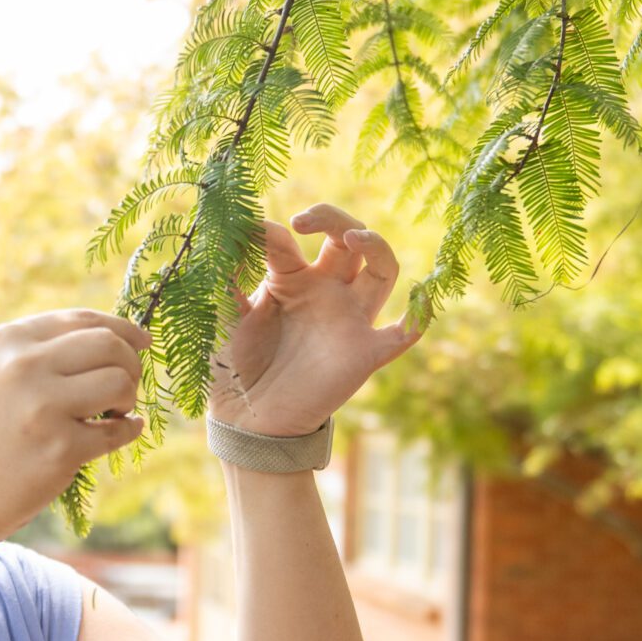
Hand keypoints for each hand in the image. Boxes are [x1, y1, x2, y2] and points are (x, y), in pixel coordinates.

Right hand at [0, 308, 149, 544]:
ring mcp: (43, 407)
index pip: (83, 319)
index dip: (123, 329)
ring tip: (113, 413)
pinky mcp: (61, 449)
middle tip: (122, 390)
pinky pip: (119, 430)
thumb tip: (120, 338)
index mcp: (9, 341)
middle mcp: (24, 366)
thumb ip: (44, 351)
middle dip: (130, 365)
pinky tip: (121, 431)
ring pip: (120, 382)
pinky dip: (129, 430)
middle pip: (110, 345)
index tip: (143, 343)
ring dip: (129, 398)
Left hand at [208, 203, 424, 437]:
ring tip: (353, 236)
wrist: (245, 421)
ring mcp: (347, 319)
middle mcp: (324, 291)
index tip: (246, 234)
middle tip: (303, 221)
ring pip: (382, 268)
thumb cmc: (233, 367)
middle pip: (347, 239)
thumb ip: (226, 277)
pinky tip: (418, 305)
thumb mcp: (223, 316)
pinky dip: (417, 318)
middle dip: (332, 219)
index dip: (268, 233)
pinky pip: (401, 334)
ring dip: (376, 245)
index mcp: (288, 279)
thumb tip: (227, 236)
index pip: (288, 241)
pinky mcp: (364, 353)